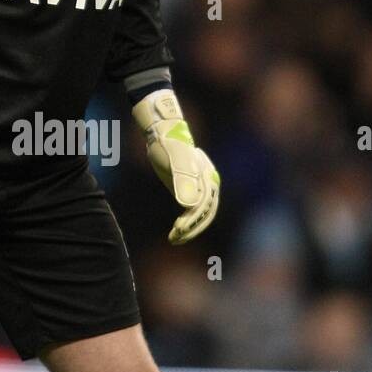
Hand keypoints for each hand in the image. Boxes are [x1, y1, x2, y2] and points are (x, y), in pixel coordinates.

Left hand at [132, 89, 219, 245]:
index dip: (192, 221)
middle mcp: (208, 184)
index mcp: (207, 178)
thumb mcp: (173, 162)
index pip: (203, 207)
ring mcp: (200, 186)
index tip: (177, 230)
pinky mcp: (190, 188)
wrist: (164, 131)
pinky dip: (186, 221)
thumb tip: (190, 204)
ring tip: (173, 239)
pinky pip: (192, 210)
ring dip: (189, 228)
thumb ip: (182, 181)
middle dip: (192, 229)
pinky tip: (175, 230)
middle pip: (205, 213)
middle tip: (174, 239)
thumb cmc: (168, 144)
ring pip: (200, 214)